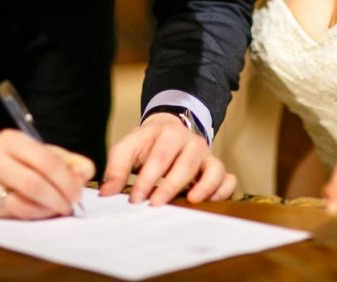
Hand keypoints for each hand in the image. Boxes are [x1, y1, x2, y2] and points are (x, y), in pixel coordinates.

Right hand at [0, 129, 93, 218]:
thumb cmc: (15, 158)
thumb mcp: (42, 151)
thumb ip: (69, 162)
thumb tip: (86, 173)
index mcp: (13, 140)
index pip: (45, 161)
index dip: (66, 180)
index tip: (77, 193)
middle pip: (33, 184)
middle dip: (58, 199)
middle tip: (70, 206)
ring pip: (20, 204)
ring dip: (45, 211)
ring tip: (57, 209)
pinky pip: (10, 214)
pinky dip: (30, 216)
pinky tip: (39, 212)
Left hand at [100, 112, 236, 204]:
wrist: (168, 131)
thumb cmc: (146, 144)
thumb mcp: (127, 148)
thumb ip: (116, 168)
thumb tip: (107, 193)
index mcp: (168, 134)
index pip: (160, 157)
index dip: (148, 179)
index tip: (135, 199)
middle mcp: (192, 142)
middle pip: (186, 163)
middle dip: (170, 186)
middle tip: (155, 205)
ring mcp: (207, 156)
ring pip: (214, 169)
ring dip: (204, 187)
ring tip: (190, 201)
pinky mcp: (216, 168)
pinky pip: (228, 179)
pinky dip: (222, 190)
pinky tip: (208, 202)